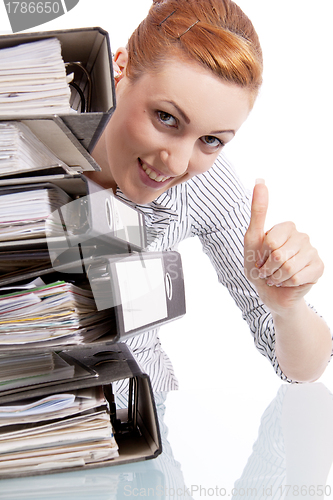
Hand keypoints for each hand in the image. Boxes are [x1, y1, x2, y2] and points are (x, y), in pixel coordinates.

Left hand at [244, 180, 323, 313]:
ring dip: (276, 277)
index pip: (270, 241)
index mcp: (287, 227)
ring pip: (289, 266)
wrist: (270, 293)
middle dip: (268, 268)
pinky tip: (288, 282)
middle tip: (268, 270)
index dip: (260, 255)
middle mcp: (302, 236)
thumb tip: (260, 179)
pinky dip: (287, 283)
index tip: (260, 257)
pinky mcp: (319, 267)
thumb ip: (258, 211)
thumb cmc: (259, 266)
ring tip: (276, 277)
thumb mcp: (252, 239)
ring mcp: (312, 251)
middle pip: (279, 254)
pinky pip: (299, 276)